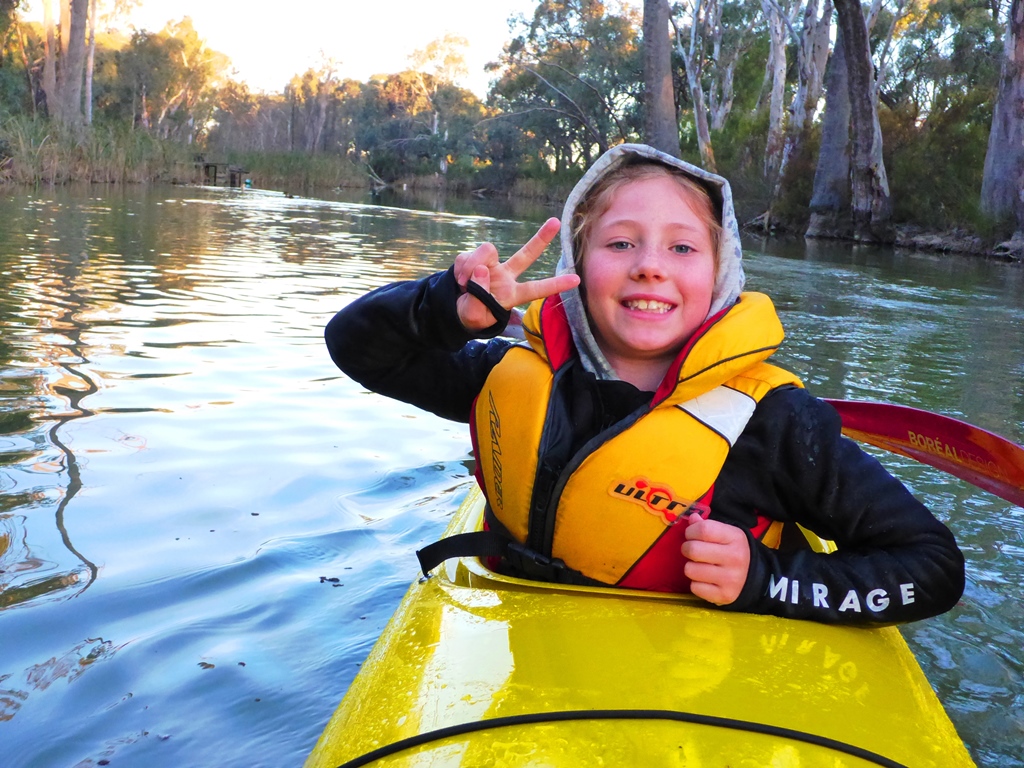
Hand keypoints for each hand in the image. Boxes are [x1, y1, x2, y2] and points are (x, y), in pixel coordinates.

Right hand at [454, 218, 579, 331]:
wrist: (455, 307)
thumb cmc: (471, 315)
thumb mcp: (474, 317)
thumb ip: (478, 298)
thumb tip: (482, 269)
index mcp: (512, 295)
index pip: (536, 289)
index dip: (555, 285)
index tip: (577, 279)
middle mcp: (506, 276)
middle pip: (526, 254)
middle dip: (541, 238)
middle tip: (557, 221)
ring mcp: (491, 265)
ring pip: (487, 252)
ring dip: (473, 265)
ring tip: (465, 283)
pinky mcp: (474, 258)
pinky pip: (467, 257)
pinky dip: (461, 269)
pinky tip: (460, 281)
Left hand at [681, 514, 750, 605]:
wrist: (756, 577)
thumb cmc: (734, 551)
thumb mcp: (727, 534)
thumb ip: (707, 525)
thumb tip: (692, 518)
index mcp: (735, 538)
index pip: (703, 530)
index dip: (690, 531)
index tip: (691, 535)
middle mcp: (735, 558)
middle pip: (693, 550)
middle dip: (687, 549)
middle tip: (692, 551)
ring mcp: (730, 579)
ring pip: (690, 570)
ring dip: (690, 567)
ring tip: (699, 566)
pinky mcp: (724, 596)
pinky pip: (695, 588)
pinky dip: (696, 584)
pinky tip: (705, 580)